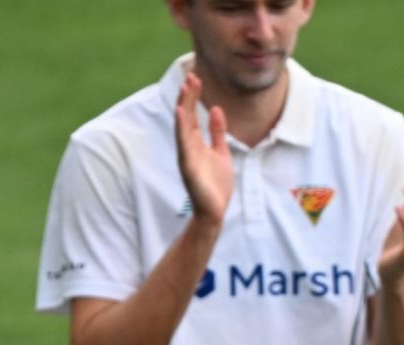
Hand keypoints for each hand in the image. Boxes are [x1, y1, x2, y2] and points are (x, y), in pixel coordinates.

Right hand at [174, 73, 232, 224]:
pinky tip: (182, 114)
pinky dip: (182, 129)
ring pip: (183, 127)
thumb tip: (217, 109)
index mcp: (196, 142)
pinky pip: (184, 145)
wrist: (215, 210)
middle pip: (187, 116)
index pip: (193, 114)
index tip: (195, 78)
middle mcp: (188, 145)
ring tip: (185, 89)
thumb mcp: (221, 152)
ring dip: (184, 107)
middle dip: (188, 96)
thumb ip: (217, 132)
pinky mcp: (189, 166)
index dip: (194, 96)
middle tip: (191, 76)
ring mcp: (187, 155)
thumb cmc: (216, 183)